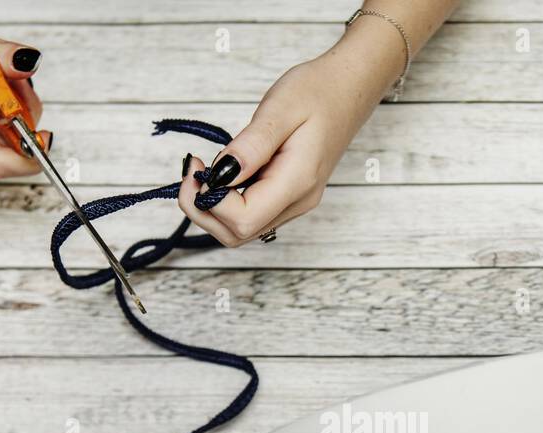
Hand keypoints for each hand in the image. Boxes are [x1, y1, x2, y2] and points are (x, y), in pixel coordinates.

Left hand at [177, 20, 404, 245]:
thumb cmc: (318, 92)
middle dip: (204, 210)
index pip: (243, 219)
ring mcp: (294, 203)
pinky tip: (223, 173)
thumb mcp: (281, 108)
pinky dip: (227, 202)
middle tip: (193, 171)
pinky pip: (251, 214)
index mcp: (297, 182)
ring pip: (241, 230)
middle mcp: (297, 202)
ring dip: (213, 208)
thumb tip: (219, 175)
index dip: (210, 201)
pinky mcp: (288, 197)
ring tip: (205, 171)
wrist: (349, 88)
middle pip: (237, 234)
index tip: (198, 166)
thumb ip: (251, 146)